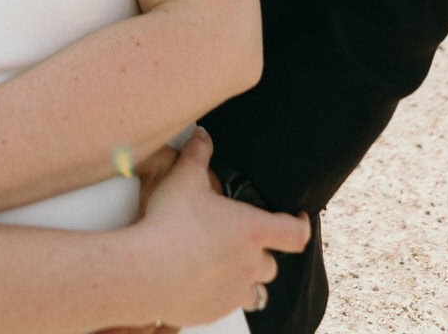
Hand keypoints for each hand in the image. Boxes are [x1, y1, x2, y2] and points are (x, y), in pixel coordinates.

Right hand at [132, 128, 309, 328]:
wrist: (146, 272)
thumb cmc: (171, 223)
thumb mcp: (184, 178)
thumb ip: (198, 153)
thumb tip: (203, 134)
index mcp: (253, 230)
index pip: (295, 233)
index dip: (302, 225)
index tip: (299, 219)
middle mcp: (251, 264)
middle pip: (271, 263)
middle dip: (259, 253)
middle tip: (237, 240)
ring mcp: (235, 292)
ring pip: (254, 290)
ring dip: (244, 278)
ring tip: (222, 265)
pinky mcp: (216, 312)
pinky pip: (229, 305)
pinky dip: (221, 294)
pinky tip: (200, 281)